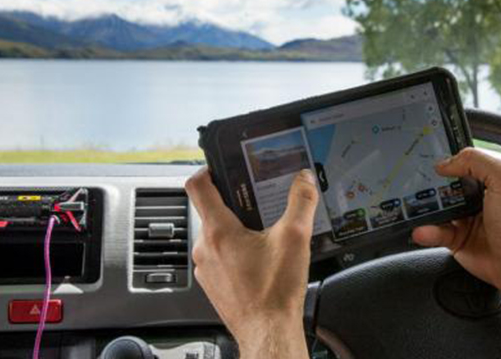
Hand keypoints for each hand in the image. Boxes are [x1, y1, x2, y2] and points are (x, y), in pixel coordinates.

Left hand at [185, 167, 317, 358]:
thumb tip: (303, 180)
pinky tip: (257, 258)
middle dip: (232, 203)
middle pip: (209, 210)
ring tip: (260, 232)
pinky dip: (233, 252)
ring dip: (233, 229)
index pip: (197, 186)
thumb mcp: (294, 239)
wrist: (268, 333)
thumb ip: (300, 202)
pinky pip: (217, 257)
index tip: (219, 167)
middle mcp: (204, 248)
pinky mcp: (212, 284)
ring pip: (214, 235)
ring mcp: (205, 268)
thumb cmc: (274, 293)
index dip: (207, 170)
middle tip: (255, 201)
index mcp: (218, 231)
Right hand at [412, 147, 500, 294]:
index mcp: (485, 182)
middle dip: (426, 188)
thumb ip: (476, 162)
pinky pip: (433, 233)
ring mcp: (462, 221)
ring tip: (415, 211)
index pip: (459, 165)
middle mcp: (473, 200)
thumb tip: (445, 163)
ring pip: (434, 211)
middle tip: (414, 188)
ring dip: (422, 211)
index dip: (444, 163)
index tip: (426, 163)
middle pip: (441, 188)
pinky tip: (422, 231)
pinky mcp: (455, 241)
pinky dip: (425, 232)